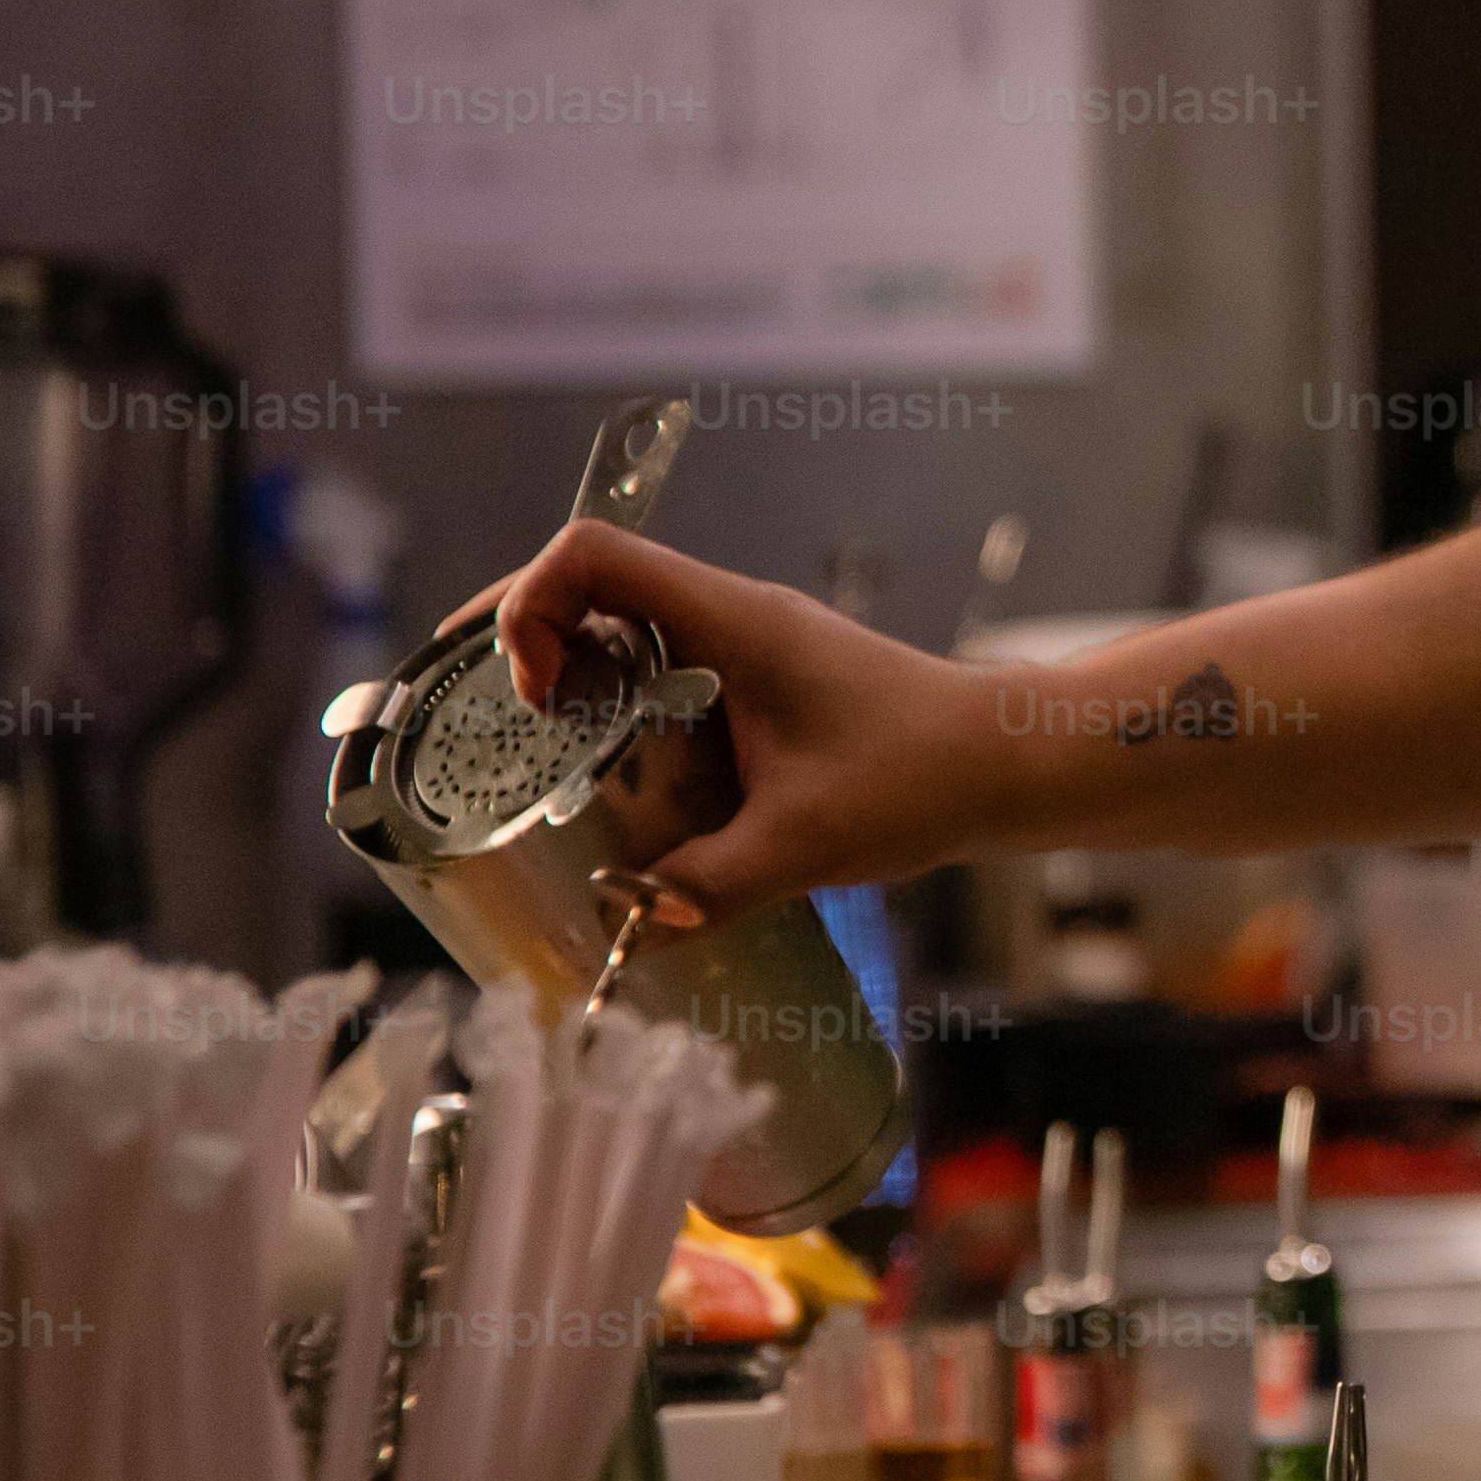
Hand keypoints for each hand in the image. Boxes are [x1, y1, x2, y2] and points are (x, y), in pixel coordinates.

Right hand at [458, 521, 1005, 923]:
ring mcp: (747, 641)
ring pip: (623, 617)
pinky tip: (597, 765)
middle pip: (590, 577)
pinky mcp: (760, 677)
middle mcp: (732, 613)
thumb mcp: (809, 843)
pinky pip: (661, 661)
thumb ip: (712, 884)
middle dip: (518, 632)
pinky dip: (613, 695)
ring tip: (514, 738)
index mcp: (734, 622)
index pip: (594, 553)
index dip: (529, 606)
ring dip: (563, 662)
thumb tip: (626, 926)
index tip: (529, 692)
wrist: (1009, 761)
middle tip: (471, 711)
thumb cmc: (924, 779)